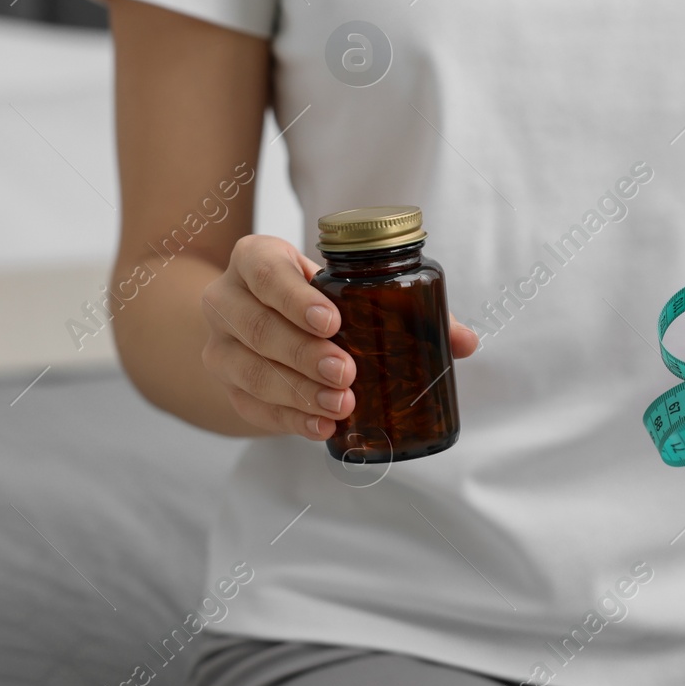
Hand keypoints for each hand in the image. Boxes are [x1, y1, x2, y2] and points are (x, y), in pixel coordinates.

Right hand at [200, 235, 478, 438]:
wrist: (258, 321)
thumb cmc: (315, 298)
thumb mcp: (345, 288)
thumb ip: (403, 308)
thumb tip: (465, 342)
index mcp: (256, 259)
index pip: (264, 271)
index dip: (294, 297)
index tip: (333, 321)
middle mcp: (226, 299)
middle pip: (256, 326)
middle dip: (303, 353)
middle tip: (347, 372)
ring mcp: (219, 345)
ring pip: (248, 370)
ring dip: (296, 391)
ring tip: (341, 404)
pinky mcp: (226, 386)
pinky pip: (250, 406)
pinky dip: (289, 418)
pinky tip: (322, 426)